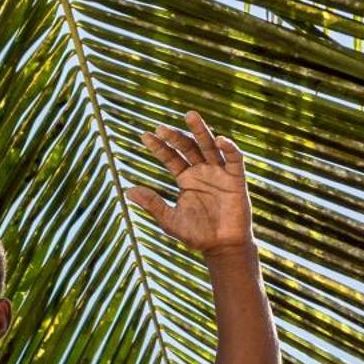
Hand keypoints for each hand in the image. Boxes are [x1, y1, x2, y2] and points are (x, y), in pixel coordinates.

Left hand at [126, 110, 253, 253]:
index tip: (145, 135)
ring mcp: (219, 173)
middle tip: (161, 127)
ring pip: (209, 146)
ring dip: (200, 130)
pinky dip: (229, 149)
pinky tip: (220, 140)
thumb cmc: (196, 234)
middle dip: (175, 136)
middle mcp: (201, 171)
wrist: (222, 247)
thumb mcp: (170, 220)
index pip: (170, 157)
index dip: (159, 147)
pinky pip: (234, 159)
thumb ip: (153, 204)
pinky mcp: (236, 179)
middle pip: (188, 147)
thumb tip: (127, 191)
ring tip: (190, 115)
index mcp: (185, 178)